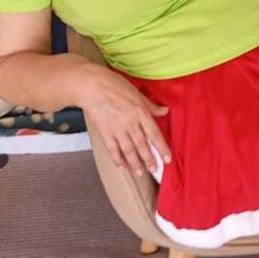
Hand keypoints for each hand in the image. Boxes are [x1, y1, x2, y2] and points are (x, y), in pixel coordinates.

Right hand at [78, 64, 171, 178]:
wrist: (91, 86)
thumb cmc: (114, 85)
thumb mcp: (137, 92)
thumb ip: (151, 105)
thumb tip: (165, 111)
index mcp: (140, 112)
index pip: (154, 134)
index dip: (162, 148)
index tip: (167, 159)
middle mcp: (130, 123)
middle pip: (142, 145)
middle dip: (149, 159)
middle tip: (154, 170)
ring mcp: (117, 129)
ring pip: (128, 150)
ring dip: (135, 162)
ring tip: (140, 172)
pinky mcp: (105, 132)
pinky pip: (113, 148)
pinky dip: (117, 158)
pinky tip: (121, 165)